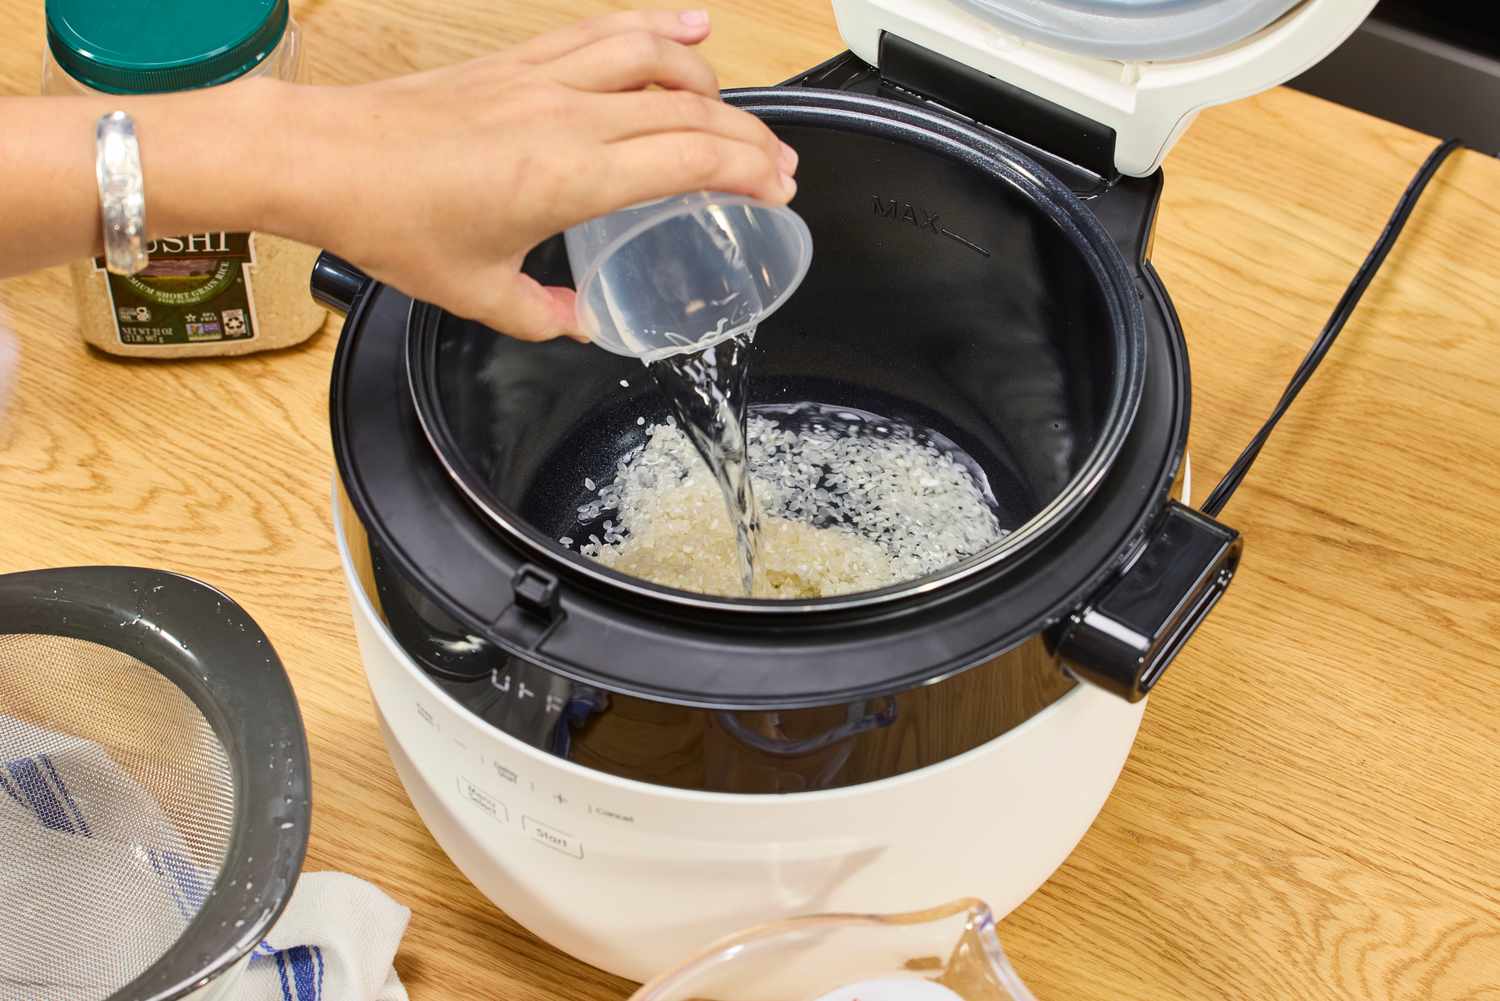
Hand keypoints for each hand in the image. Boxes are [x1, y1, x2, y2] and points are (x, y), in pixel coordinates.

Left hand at [277, 9, 798, 341]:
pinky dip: (653, 24)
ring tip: (734, 104)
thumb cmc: (394, 221)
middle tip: (777, 164)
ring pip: (653, 55)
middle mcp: (569, 115)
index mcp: (571, 176)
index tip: (778, 189)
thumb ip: (545, 313)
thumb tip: (583, 321)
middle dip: (747, 135)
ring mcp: (544, 77)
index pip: (690, 159)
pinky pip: (602, 31)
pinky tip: (686, 23)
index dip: (748, 172)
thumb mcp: (479, 293)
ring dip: (707, 75)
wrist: (324, 158)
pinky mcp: (519, 60)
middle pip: (689, 107)